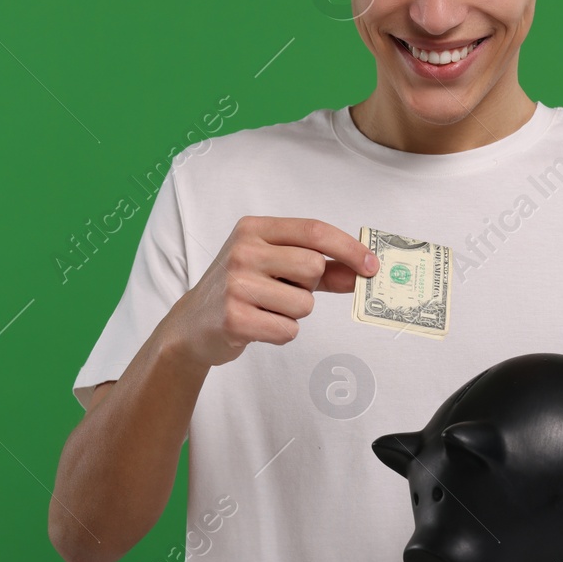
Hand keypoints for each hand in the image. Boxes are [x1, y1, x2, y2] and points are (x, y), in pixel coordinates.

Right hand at [164, 216, 377, 370]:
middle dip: (309, 287)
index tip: (370, 266)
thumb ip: (320, 269)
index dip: (348, 248)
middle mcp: (242, 251)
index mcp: (253, 229)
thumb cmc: (240, 289)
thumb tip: (361, 272)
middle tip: (283, 290)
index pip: (313, 231)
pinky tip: (259, 325)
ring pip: (304, 304)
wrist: (192, 324)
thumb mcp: (276, 267)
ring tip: (266, 309)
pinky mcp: (234, 318)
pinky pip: (288, 329)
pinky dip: (281, 332)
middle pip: (313, 267)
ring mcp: (236, 284)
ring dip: (294, 313)